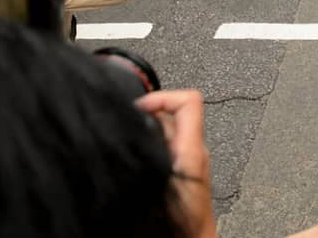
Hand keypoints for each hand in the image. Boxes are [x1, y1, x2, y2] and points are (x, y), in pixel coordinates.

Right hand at [135, 90, 215, 237]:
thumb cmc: (185, 220)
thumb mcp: (165, 180)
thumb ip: (153, 151)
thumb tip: (139, 127)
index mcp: (192, 147)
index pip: (189, 101)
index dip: (162, 97)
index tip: (138, 106)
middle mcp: (192, 150)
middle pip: (172, 115)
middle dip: (147, 116)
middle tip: (124, 124)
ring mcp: (186, 161)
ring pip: (165, 132)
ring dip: (145, 133)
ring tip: (125, 142)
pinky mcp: (178, 173)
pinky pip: (162, 150)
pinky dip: (146, 150)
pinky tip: (133, 161)